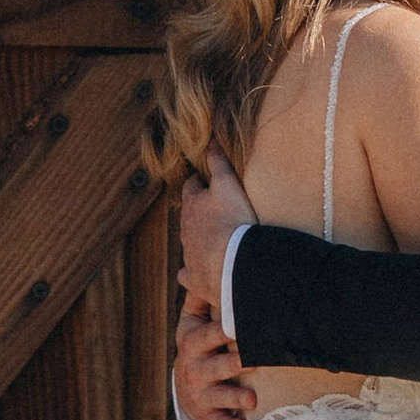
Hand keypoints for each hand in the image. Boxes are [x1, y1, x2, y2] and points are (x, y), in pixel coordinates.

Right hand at [173, 294, 255, 419]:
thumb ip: (202, 298)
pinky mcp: (205, 414)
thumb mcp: (196, 323)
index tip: (239, 326)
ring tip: (252, 400)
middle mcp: (193, 368)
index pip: (207, 335)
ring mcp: (198, 393)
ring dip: (234, 398)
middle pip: (213, 366)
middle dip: (232, 364)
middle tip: (251, 361)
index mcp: (192, 342)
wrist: (187, 387)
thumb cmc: (202, 347)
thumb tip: (196, 265)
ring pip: (216, 396)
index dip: (222, 331)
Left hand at [179, 146, 255, 314]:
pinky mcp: (195, 279)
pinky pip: (187, 275)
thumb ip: (219, 162)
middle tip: (208, 209)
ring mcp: (189, 255)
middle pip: (187, 216)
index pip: (191, 187)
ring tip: (210, 240)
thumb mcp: (228, 184)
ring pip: (187, 244)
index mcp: (193, 205)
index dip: (197, 182)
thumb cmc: (233, 221)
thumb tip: (210, 140)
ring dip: (196, 240)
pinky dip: (191, 272)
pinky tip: (197, 274)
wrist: (233, 264)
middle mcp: (186, 230)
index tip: (202, 180)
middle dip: (195, 211)